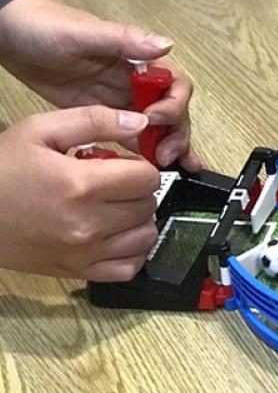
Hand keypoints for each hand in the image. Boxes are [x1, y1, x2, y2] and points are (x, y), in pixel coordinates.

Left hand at [0, 0, 199, 169]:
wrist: (10, 35)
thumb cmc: (44, 26)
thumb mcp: (85, 33)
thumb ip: (125, 40)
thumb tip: (166, 46)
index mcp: (138, 60)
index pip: (174, 85)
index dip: (172, 105)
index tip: (153, 119)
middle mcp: (137, 83)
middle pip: (173, 112)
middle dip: (176, 134)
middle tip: (164, 156)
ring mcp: (123, 102)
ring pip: (159, 129)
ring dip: (171, 148)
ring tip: (175, 167)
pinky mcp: (107, 119)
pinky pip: (135, 138)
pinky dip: (149, 154)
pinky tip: (158, 170)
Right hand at [0, 106, 161, 280]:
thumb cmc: (2, 169)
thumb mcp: (39, 130)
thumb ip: (93, 121)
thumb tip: (139, 122)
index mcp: (81, 185)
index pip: (147, 178)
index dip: (140, 166)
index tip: (122, 165)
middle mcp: (90, 223)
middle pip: (148, 206)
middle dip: (137, 191)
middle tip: (112, 184)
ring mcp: (87, 252)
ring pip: (146, 237)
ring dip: (138, 220)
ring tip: (114, 208)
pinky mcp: (81, 271)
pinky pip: (130, 268)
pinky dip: (132, 251)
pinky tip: (116, 235)